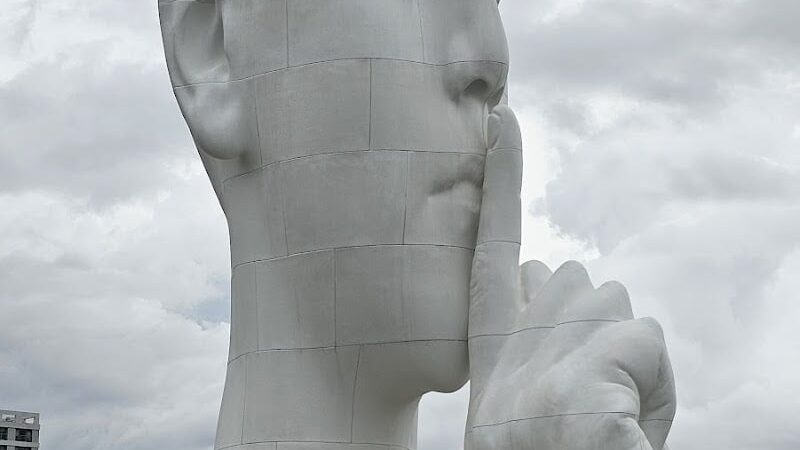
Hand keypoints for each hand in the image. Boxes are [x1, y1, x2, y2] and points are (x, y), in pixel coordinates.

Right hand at [466, 105, 675, 449]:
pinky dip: (660, 391)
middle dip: (602, 328)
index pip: (489, 256)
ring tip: (614, 422)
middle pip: (581, 281)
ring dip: (636, 361)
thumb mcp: (534, 405)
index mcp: (491, 368)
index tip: (506, 122)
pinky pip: (644, 342)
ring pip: (619, 304)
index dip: (500, 186)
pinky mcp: (578, 404)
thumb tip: (557, 271)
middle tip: (596, 399)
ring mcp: (537, 382)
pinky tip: (631, 435)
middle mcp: (502, 365)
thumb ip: (537, 333)